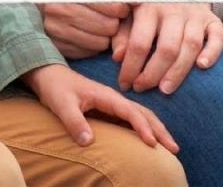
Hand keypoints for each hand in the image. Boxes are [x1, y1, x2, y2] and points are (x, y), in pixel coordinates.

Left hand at [21, 64, 177, 152]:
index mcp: (106, 96)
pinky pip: (132, 119)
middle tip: (174, 149)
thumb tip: (88, 142)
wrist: (48, 75)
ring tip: (169, 146)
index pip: (131, 112)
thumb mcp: (61, 104)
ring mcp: (113, 103)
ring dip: (157, 129)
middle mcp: (114, 98)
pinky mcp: (109, 109)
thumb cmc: (55, 88)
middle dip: (160, 130)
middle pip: (144, 113)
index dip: (142, 128)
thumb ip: (73, 121)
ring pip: (142, 115)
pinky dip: (146, 128)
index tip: (152, 144)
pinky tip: (150, 140)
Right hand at [37, 0, 131, 58]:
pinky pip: (88, 53)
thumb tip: (139, 2)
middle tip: (108, 19)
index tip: (120, 8)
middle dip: (114, 24)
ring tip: (96, 27)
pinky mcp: (57, 46)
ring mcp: (56, 30)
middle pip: (109, 27)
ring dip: (104, 37)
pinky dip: (92, 46)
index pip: (114, 7)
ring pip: (100, 44)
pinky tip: (86, 35)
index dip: (122, 9)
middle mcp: (60, 9)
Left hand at [114, 2, 222, 94]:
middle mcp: (173, 10)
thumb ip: (122, 36)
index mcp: (148, 8)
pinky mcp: (213, 20)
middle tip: (142, 89)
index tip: (126, 84)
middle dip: (153, 73)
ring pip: (191, 46)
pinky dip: (212, 52)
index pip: (139, 42)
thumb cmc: (149, 10)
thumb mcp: (130, 17)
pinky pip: (218, 37)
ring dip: (178, 71)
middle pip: (167, 48)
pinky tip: (202, 67)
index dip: (131, 66)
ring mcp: (195, 15)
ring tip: (165, 90)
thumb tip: (118, 57)